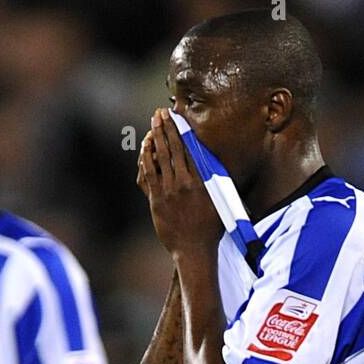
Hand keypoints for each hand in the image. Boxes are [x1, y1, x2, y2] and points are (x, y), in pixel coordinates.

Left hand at [137, 108, 222, 257]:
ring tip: (153, 123)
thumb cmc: (210, 228)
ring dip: (156, 137)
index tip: (177, 117)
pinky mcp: (156, 200)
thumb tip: (212, 161)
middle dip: (167, 128)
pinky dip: (146, 158)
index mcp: (201, 181)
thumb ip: (213, 180)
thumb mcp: (218, 201)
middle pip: (174, 148)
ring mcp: (169, 191)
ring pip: (160, 157)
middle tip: (161, 113)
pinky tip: (145, 147)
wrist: (193, 250)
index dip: (182, 130)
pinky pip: (149, 173)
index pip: (190, 148)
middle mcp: (185, 183)